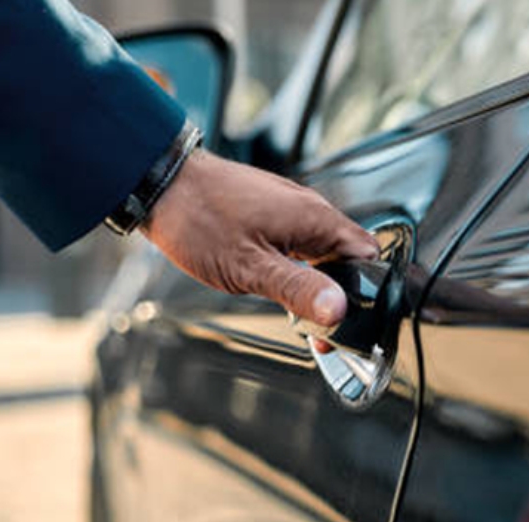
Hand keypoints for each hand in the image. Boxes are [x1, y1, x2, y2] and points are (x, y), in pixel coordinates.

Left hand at [141, 149, 378, 325]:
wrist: (160, 184)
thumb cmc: (199, 219)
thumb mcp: (250, 267)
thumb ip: (299, 289)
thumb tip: (339, 310)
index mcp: (316, 219)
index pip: (368, 257)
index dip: (365, 293)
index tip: (346, 323)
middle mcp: (310, 209)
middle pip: (348, 257)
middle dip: (341, 293)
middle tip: (320, 330)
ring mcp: (292, 208)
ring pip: (325, 252)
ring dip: (318, 282)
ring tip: (300, 312)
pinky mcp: (274, 211)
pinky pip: (302, 243)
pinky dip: (300, 268)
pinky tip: (280, 284)